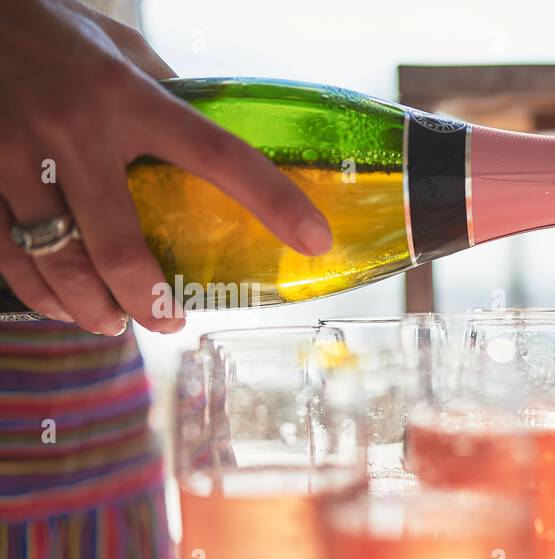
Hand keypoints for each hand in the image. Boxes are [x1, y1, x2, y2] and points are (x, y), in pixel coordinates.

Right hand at [0, 0, 331, 334]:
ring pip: (59, 262)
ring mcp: (13, 157)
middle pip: (120, 246)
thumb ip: (164, 93)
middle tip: (170, 319)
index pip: (218, 155)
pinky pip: (8, 254)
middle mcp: (73, 130)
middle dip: (150, 300)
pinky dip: (40, 292)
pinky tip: (62, 304)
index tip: (313, 239)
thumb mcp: (118, 48)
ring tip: (114, 321)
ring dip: (93, 307)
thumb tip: (214, 139)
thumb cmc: (46, 29)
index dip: (272, 201)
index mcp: (126, 95)